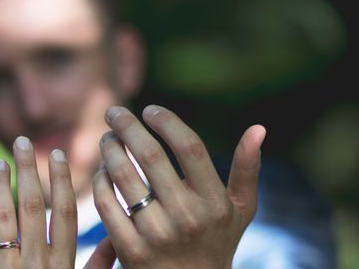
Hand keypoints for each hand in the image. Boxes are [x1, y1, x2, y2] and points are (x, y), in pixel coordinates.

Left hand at [0, 136, 116, 268]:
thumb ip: (98, 267)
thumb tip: (120, 237)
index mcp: (62, 266)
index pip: (66, 213)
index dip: (61, 181)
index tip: (57, 154)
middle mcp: (36, 265)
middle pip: (33, 207)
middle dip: (28, 171)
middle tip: (21, 141)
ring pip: (3, 219)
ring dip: (1, 187)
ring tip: (0, 161)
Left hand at [93, 105, 265, 268]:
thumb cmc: (217, 241)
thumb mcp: (240, 210)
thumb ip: (247, 169)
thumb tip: (258, 128)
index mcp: (214, 202)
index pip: (189, 146)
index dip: (166, 121)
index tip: (150, 109)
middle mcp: (187, 217)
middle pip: (150, 155)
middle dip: (127, 126)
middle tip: (115, 112)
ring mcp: (157, 235)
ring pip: (123, 175)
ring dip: (110, 148)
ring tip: (107, 137)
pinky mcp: (131, 250)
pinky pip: (106, 203)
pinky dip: (100, 180)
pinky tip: (102, 169)